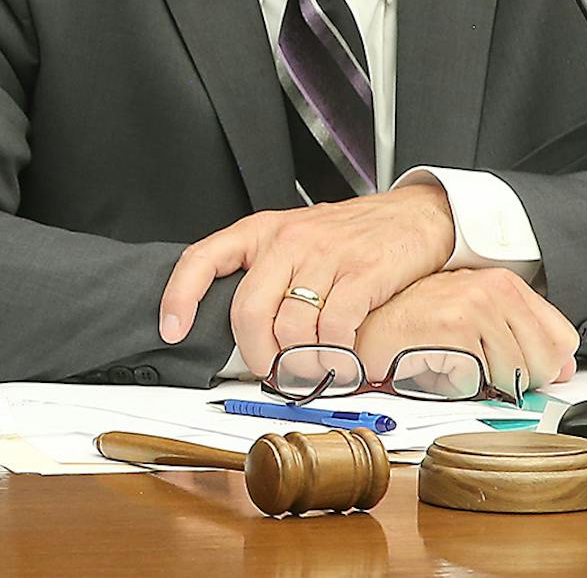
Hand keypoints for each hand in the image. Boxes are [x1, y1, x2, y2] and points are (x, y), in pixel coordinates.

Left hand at [158, 183, 455, 371]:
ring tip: (310, 371)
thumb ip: (265, 274)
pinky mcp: (363, 273)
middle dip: (255, 355)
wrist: (413, 215)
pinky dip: (336, 358)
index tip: (172, 329)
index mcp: (261, 231)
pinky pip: (335, 330)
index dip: (180, 296)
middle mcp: (287, 240)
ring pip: (291, 328)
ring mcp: (325, 255)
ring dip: (299, 364)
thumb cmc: (349, 236)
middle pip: (248, 311)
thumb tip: (236, 327)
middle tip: (269, 371)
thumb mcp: (295, 240)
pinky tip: (341, 361)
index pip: (203, 258)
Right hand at [351, 268, 577, 397]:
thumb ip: (524, 340)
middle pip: (545, 363)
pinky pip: (482, 382)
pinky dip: (459, 388)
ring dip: (483, 385)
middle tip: (476, 368)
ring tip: (453, 364)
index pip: (563, 339)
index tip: (519, 369)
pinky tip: (438, 368)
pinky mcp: (455, 325)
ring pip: (515, 378)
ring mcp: (475, 303)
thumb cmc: (412, 327)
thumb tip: (565, 369)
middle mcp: (494, 287)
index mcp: (504, 283)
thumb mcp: (477, 326)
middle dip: (514, 381)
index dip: (543, 365)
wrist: (364, 327)